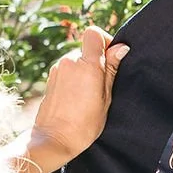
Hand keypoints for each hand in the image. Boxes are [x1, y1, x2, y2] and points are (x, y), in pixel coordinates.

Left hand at [18, 28, 127, 172]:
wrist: (54, 139)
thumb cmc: (83, 124)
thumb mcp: (105, 98)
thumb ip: (112, 69)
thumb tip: (121, 48)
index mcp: (86, 65)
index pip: (94, 33)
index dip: (105, 41)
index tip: (112, 59)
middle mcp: (69, 62)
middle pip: (87, 48)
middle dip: (97, 60)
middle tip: (103, 85)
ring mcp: (58, 69)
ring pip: (77, 59)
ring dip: (86, 70)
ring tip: (89, 94)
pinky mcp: (51, 78)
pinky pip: (68, 69)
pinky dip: (75, 77)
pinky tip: (78, 97)